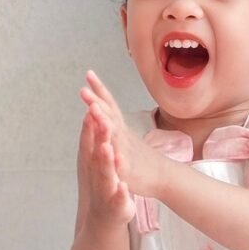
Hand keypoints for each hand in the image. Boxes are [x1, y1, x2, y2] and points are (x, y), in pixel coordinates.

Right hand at [78, 98, 134, 225]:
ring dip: (107, 162)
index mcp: (93, 163)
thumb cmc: (102, 184)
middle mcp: (96, 174)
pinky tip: (123, 187)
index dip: (90, 123)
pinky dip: (120, 193)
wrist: (104, 218)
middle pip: (97, 153)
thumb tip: (90, 114)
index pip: (90, 140)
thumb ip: (93, 138)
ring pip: (106, 175)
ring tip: (108, 150)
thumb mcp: (98, 160)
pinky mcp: (116, 206)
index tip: (91, 104)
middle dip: (98, 136)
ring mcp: (105, 190)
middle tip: (96, 118)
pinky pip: (118, 199)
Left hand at [80, 70, 162, 196]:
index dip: (99, 90)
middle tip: (83, 90)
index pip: (110, 106)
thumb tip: (99, 107)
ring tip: (94, 110)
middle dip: (97, 103)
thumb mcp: (125, 136)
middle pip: (109, 117)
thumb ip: (112, 122)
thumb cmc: (142, 157)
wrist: (165, 175)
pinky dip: (118, 159)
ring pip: (115, 136)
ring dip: (105, 123)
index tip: (89, 73)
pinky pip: (123, 165)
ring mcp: (126, 152)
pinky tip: (112, 152)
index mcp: (120, 129)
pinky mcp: (129, 171)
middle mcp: (123, 137)